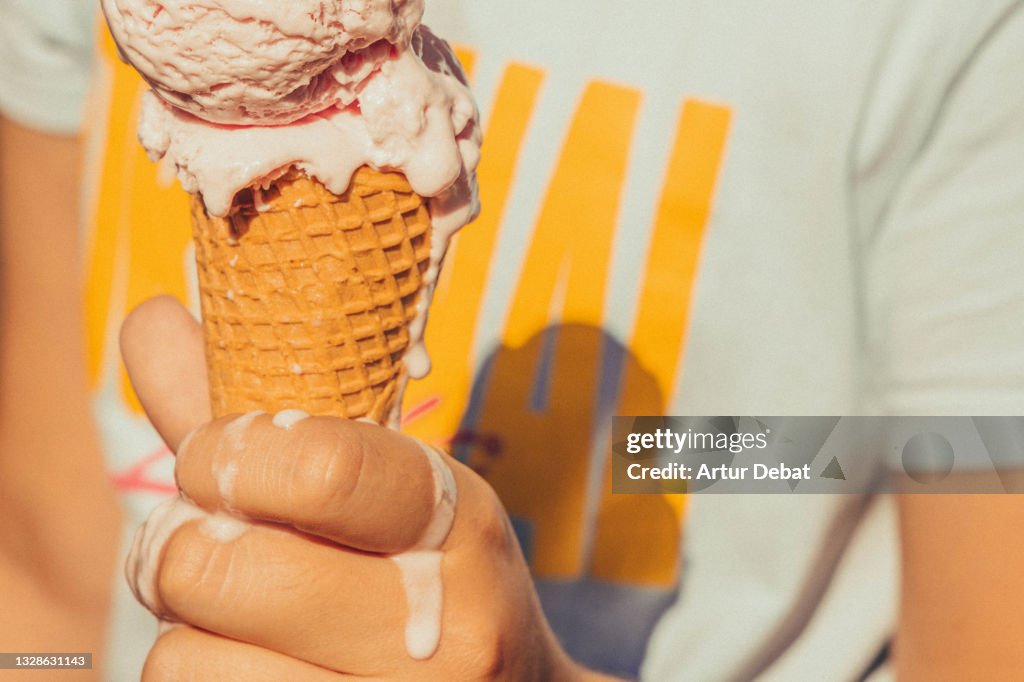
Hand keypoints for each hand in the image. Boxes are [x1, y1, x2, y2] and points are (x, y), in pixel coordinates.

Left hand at [120, 296, 587, 680]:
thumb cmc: (435, 580)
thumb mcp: (391, 496)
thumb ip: (267, 418)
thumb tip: (147, 317)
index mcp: (460, 525)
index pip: (321, 469)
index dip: (224, 453)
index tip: (213, 457)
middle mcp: (443, 631)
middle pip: (218, 571)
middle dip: (183, 547)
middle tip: (211, 543)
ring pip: (184, 657)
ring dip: (186, 626)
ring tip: (241, 616)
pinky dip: (198, 671)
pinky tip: (254, 661)